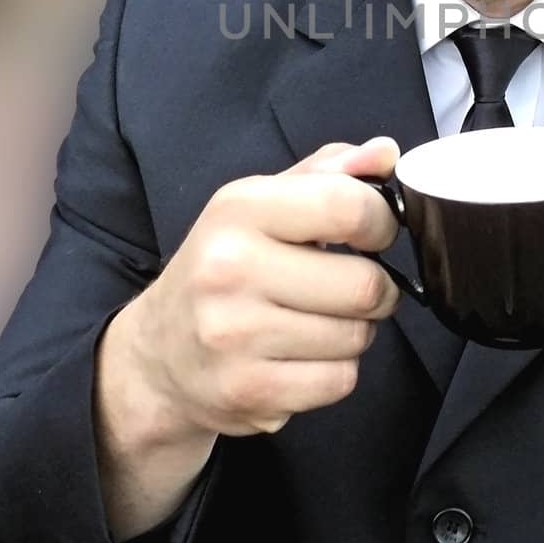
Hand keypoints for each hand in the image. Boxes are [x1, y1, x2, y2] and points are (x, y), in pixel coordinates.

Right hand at [113, 136, 402, 441]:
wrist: (158, 354)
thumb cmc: (225, 267)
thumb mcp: (261, 205)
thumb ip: (327, 173)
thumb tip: (385, 153)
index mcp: (240, 208)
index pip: (349, 207)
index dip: (382, 223)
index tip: (374, 233)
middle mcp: (231, 267)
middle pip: (366, 285)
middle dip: (375, 290)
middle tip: (349, 288)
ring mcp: (236, 335)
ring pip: (357, 337)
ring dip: (354, 332)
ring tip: (317, 321)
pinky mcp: (248, 390)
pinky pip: (340, 381)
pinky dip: (335, 372)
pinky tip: (301, 358)